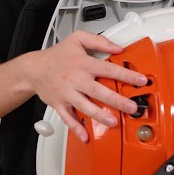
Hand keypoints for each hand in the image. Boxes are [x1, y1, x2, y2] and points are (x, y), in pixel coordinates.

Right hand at [25, 30, 148, 142]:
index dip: (126, 75)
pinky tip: (85, 135)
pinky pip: (68, 118)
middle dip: (117, 101)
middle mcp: (76, 80)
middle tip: (131, 107)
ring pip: (85, 107)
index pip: (108, 69)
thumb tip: (117, 48)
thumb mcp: (77, 39)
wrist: (33, 69)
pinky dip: (76, 128)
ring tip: (113, 122)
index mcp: (83, 64)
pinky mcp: (60, 104)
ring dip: (99, 116)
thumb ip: (99, 41)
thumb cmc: (56, 55)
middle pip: (99, 92)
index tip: (140, 80)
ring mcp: (68, 94)